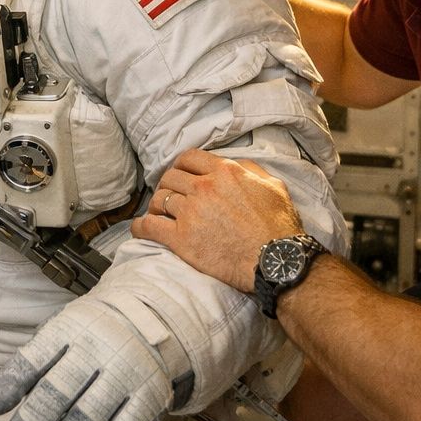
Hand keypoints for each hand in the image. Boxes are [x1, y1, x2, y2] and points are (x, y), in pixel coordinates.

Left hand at [0, 294, 189, 420]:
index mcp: (68, 328)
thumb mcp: (63, 329)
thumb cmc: (91, 333)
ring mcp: (125, 372)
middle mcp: (96, 349)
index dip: (7, 386)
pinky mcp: (149, 396)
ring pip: (86, 420)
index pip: (32, 360)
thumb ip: (38, 360)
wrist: (153, 317)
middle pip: (55, 396)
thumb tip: (3, 404)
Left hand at [131, 149, 302, 292]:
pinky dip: (141, 227)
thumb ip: (251, 170)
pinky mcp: (181, 238)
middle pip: (170, 177)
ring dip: (156, 206)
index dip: (181, 166)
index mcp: (224, 172)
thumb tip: (236, 165)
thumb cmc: (279, 227)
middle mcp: (204, 188)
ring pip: (159, 200)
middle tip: (170, 197)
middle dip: (167, 186)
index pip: (189, 158)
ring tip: (158, 214)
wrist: (277, 262)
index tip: (179, 174)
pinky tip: (141, 229)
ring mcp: (190, 212)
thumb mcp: (273, 187)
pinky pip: (149, 226)